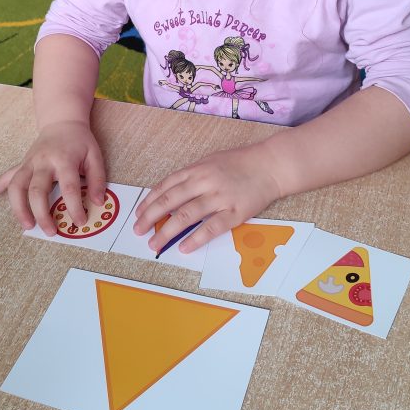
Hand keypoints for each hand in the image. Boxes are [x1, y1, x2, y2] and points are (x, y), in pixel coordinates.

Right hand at [0, 121, 105, 236]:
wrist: (62, 122)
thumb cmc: (80, 142)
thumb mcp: (95, 156)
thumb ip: (98, 179)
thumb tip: (98, 202)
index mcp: (64, 159)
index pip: (68, 187)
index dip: (74, 207)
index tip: (79, 222)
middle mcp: (43, 162)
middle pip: (37, 190)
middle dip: (41, 213)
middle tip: (51, 232)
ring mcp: (29, 163)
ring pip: (16, 186)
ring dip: (18, 208)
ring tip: (26, 225)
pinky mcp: (21, 165)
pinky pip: (3, 177)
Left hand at [132, 143, 280, 253]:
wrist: (271, 165)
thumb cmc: (241, 163)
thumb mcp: (211, 161)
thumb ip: (192, 176)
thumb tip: (171, 193)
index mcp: (197, 169)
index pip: (166, 186)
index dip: (149, 201)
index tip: (138, 214)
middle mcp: (205, 182)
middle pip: (170, 201)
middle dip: (150, 217)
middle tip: (138, 230)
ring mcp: (220, 197)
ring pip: (187, 215)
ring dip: (167, 231)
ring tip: (154, 243)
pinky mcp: (235, 212)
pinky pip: (212, 227)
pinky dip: (195, 238)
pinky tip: (183, 247)